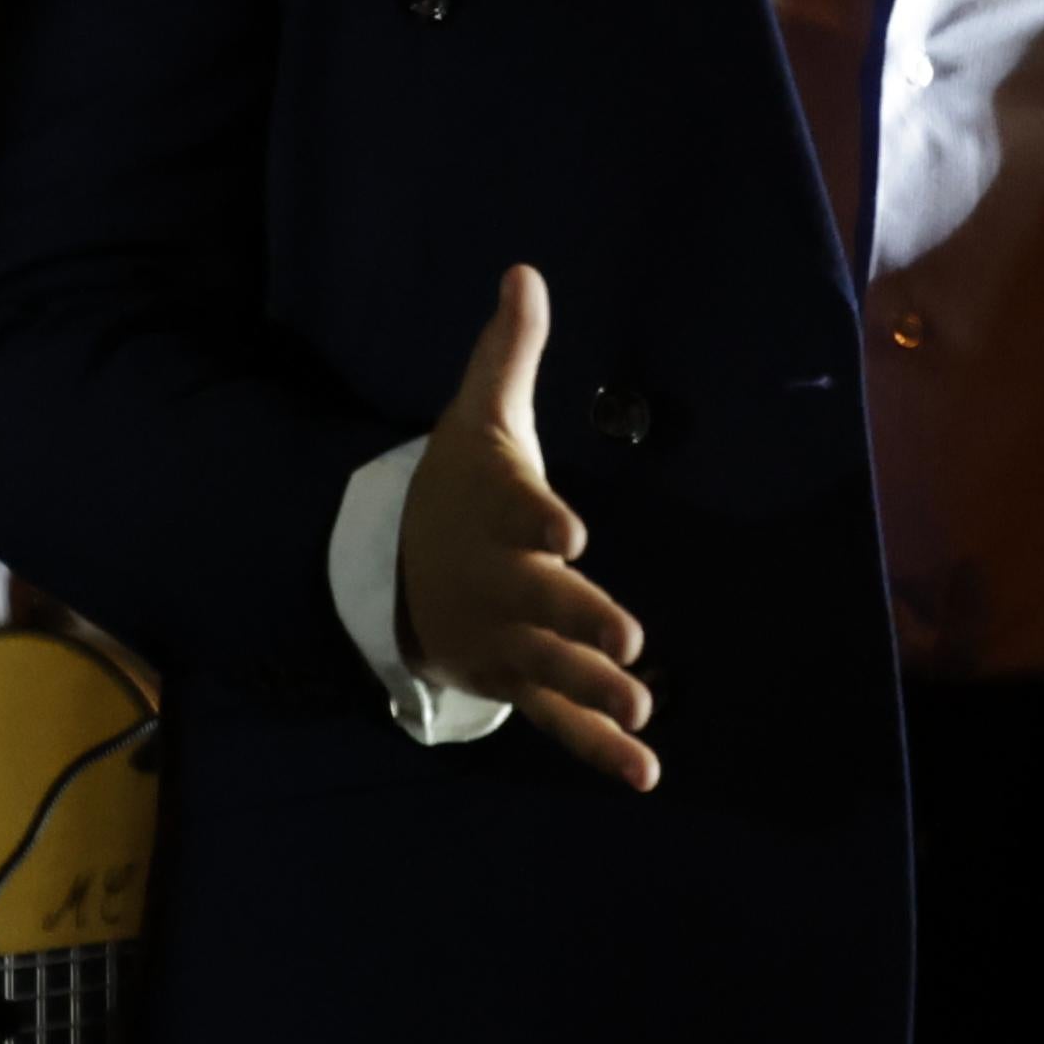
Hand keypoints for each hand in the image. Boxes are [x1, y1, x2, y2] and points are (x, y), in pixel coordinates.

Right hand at [396, 266, 655, 790]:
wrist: (395, 565)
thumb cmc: (457, 485)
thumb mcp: (478, 416)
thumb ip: (507, 353)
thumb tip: (524, 271)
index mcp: (496, 513)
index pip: (519, 514)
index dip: (541, 523)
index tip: (568, 532)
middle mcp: (501, 582)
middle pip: (541, 603)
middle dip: (579, 621)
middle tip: (626, 639)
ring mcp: (508, 640)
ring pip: (554, 669)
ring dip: (595, 693)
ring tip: (643, 710)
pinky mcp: (517, 681)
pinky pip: (559, 720)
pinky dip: (597, 748)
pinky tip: (647, 772)